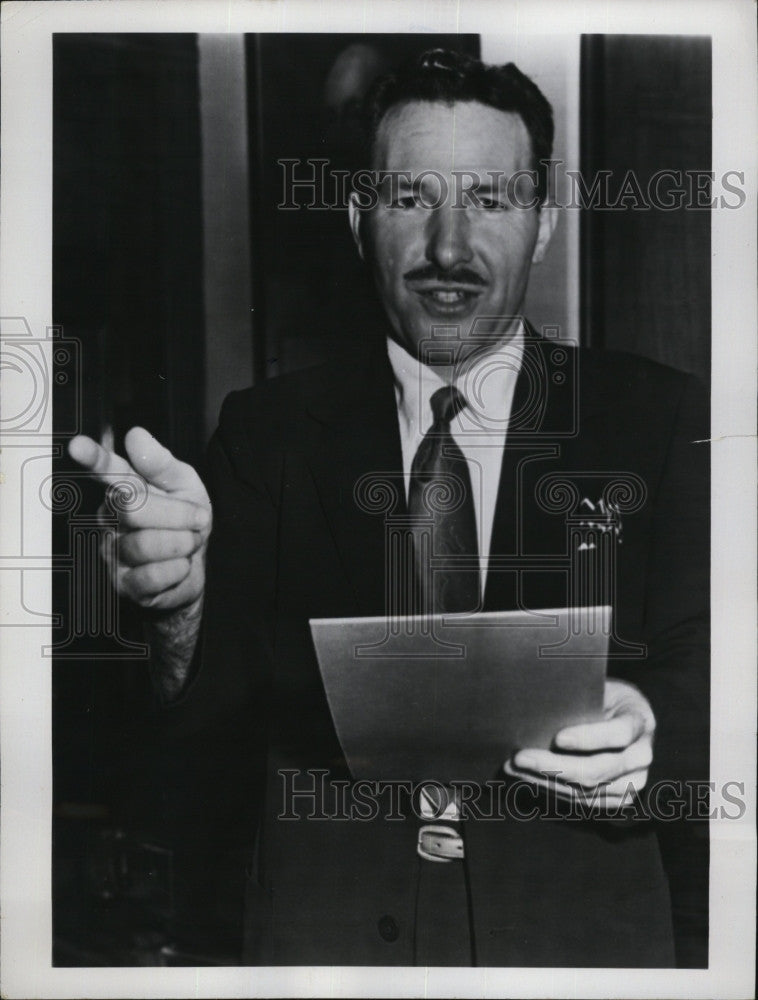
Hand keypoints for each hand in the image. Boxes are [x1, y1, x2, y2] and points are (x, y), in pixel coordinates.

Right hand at [68, 427, 211, 612]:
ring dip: (181, 543)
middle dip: (177, 515)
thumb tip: (135, 436)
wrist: (196, 565)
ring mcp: (113, 551)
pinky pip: (152, 575)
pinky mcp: (123, 583)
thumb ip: (161, 462)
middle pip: (133, 508)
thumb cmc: (185, 519)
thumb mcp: (183, 484)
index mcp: (124, 487)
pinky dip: (177, 569)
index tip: (78, 446)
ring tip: (187, 543)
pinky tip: (179, 565)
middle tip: (198, 520)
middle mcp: (111, 517)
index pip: (106, 470)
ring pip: (145, 543)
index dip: (92, 458)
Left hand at [504, 679, 655, 807]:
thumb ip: (581, 701)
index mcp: (642, 721)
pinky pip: (583, 802)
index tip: (557, 738)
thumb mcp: (601, 689)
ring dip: (545, 781)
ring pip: (587, 790)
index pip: (619, 734)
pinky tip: (529, 778)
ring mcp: (634, 782)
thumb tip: (540, 710)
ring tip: (515, 768)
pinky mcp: (620, 799)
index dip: (589, 738)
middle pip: (597, 770)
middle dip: (553, 766)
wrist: (626, 718)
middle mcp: (642, 756)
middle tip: (520, 757)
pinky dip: (553, 790)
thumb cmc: (606, 698)